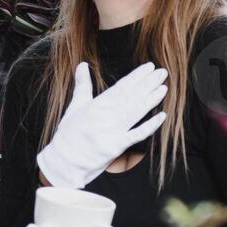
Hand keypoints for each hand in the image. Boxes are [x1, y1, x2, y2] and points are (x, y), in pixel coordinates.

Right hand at [36, 62, 167, 188]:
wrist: (63, 161)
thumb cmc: (68, 135)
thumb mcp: (74, 107)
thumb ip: (82, 85)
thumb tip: (82, 65)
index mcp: (96, 105)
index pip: (121, 86)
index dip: (136, 76)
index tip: (149, 67)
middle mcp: (106, 116)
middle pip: (131, 96)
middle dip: (148, 84)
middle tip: (162, 73)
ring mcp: (112, 131)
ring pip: (136, 112)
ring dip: (151, 99)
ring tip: (163, 88)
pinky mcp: (116, 147)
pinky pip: (136, 135)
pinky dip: (150, 126)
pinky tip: (161, 116)